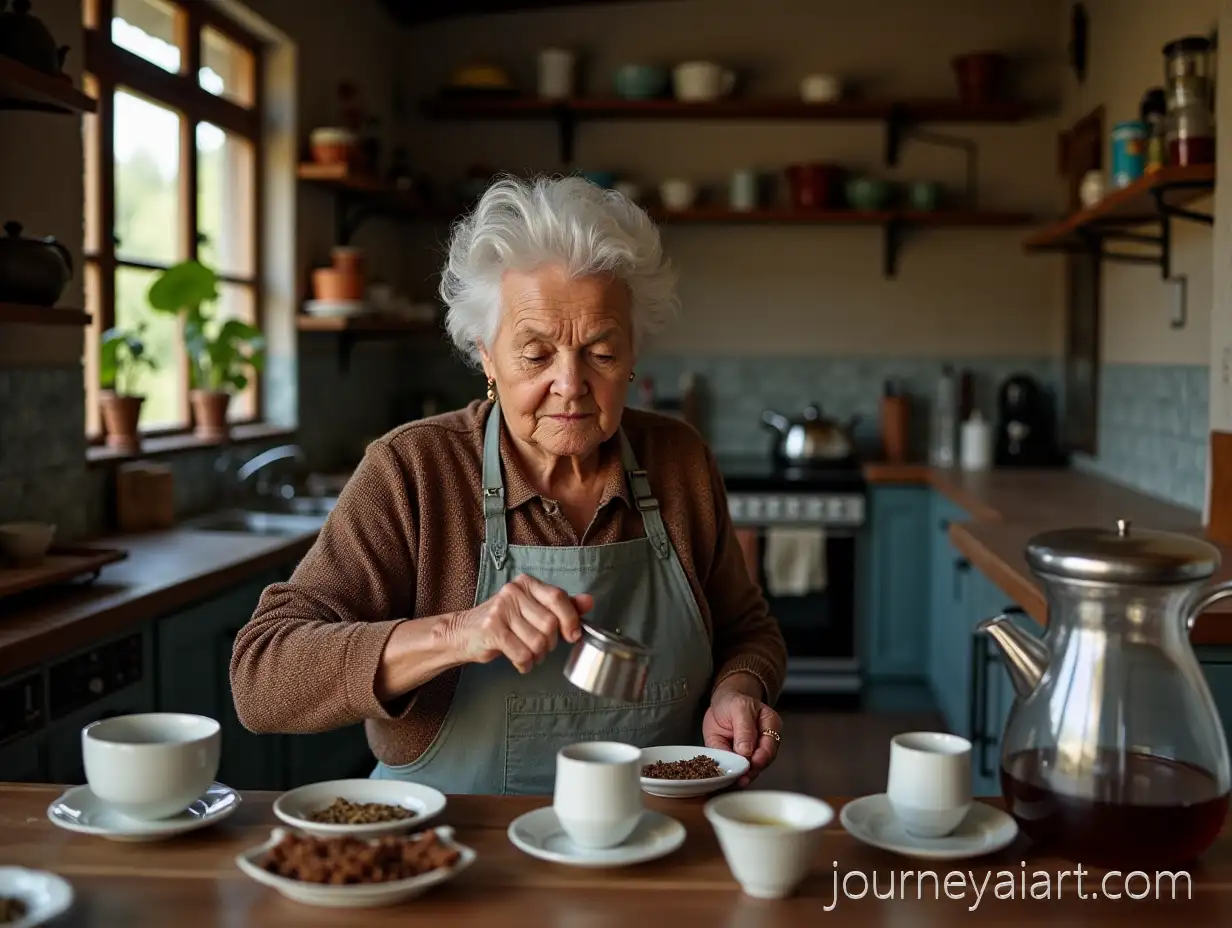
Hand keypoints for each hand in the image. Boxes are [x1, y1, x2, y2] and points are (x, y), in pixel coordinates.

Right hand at [446, 574, 592, 672]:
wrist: (463, 632)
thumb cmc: (502, 622)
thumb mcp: (532, 609)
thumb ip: (561, 605)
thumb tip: (589, 601)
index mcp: (526, 583)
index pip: (558, 597)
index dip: (571, 619)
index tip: (573, 635)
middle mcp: (513, 592)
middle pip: (550, 624)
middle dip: (551, 644)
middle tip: (541, 647)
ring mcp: (501, 610)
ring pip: (538, 641)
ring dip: (538, 656)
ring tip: (529, 654)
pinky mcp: (492, 630)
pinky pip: (522, 653)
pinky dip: (525, 664)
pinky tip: (521, 662)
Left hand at [702, 679, 781, 787]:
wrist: (721, 703)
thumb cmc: (733, 702)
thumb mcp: (739, 707)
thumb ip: (744, 728)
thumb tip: (746, 751)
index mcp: (771, 726)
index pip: (770, 745)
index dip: (762, 757)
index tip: (753, 763)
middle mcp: (765, 743)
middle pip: (762, 761)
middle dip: (752, 771)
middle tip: (742, 778)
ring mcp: (752, 754)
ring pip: (750, 770)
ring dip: (742, 777)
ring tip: (735, 782)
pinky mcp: (737, 761)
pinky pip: (736, 771)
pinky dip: (732, 777)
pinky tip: (727, 782)